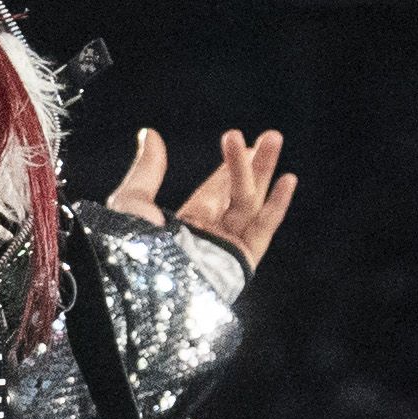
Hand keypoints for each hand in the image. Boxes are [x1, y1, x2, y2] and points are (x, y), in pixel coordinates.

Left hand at [109, 128, 298, 272]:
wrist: (141, 284)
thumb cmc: (129, 247)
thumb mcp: (133, 200)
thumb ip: (148, 169)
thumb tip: (150, 133)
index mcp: (185, 226)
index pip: (216, 191)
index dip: (230, 166)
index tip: (242, 141)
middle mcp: (208, 237)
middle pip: (239, 193)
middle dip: (254, 164)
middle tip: (271, 136)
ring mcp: (225, 249)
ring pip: (250, 202)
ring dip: (264, 170)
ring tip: (274, 138)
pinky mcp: (240, 262)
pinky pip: (263, 229)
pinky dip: (277, 205)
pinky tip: (288, 179)